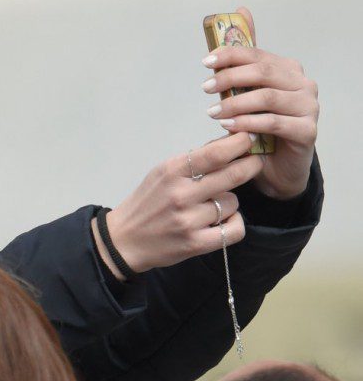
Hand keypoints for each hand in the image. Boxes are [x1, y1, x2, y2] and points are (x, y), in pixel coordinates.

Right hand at [93, 133, 261, 278]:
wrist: (124, 240)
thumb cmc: (147, 203)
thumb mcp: (161, 174)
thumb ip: (192, 162)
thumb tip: (227, 145)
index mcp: (171, 172)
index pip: (214, 153)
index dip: (240, 143)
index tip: (250, 138)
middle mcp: (180, 194)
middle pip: (233, 175)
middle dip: (251, 164)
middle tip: (255, 161)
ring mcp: (188, 220)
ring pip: (232, 203)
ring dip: (229, 202)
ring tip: (213, 205)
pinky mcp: (196, 243)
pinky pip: (233, 229)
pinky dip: (234, 223)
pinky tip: (223, 221)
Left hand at [202, 6, 318, 199]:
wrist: (277, 166)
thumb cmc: (260, 126)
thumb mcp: (246, 92)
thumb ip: (244, 58)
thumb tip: (241, 9)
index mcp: (288, 69)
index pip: (257, 54)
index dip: (230, 55)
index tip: (205, 62)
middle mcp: (303, 84)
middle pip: (263, 72)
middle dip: (229, 78)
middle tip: (205, 88)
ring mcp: (309, 107)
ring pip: (267, 97)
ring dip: (235, 103)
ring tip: (212, 112)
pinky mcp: (308, 130)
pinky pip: (274, 122)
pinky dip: (248, 123)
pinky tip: (228, 126)